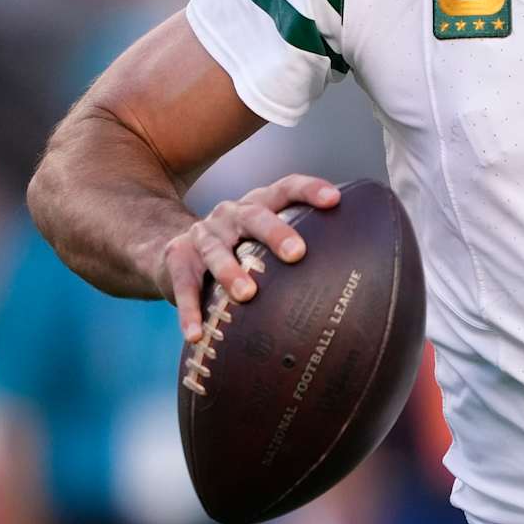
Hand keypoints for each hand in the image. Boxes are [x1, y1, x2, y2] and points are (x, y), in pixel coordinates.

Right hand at [156, 174, 339, 340]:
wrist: (167, 248)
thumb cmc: (236, 249)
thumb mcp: (261, 240)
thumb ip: (295, 249)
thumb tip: (356, 283)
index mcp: (257, 204)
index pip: (286, 187)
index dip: (309, 190)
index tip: (335, 200)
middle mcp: (231, 214)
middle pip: (254, 216)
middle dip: (276, 232)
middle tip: (297, 253)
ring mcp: (202, 236)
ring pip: (217, 251)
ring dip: (231, 272)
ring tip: (247, 294)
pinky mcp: (176, 260)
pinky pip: (183, 287)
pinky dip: (190, 311)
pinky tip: (196, 335)